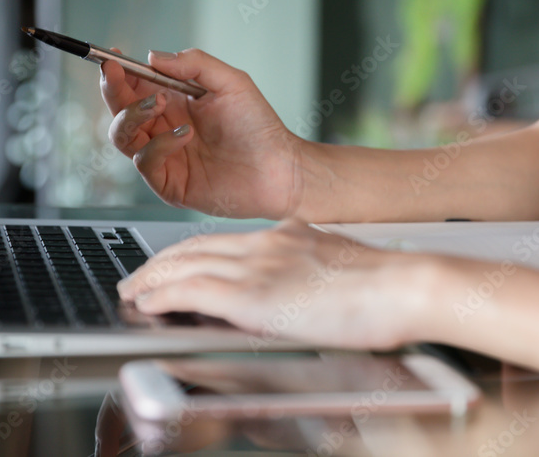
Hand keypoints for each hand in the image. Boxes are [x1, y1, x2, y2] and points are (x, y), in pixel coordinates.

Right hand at [100, 48, 304, 218]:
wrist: (279, 169)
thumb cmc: (259, 127)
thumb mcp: (230, 82)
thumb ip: (194, 63)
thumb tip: (155, 56)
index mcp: (175, 103)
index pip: (134, 86)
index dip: (119, 73)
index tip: (112, 59)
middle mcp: (163, 129)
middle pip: (120, 110)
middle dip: (114, 90)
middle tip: (117, 75)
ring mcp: (164, 157)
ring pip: (122, 136)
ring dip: (133, 114)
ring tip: (160, 103)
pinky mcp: (169, 183)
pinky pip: (145, 162)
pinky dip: (159, 145)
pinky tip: (185, 135)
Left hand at [117, 220, 438, 349]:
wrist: (406, 284)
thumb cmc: (387, 284)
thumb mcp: (337, 263)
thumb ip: (307, 263)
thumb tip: (294, 279)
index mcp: (285, 236)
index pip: (218, 241)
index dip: (185, 253)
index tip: (168, 264)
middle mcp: (265, 245)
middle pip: (193, 249)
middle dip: (158, 264)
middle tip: (138, 278)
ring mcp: (258, 267)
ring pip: (185, 265)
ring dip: (151, 279)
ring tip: (132, 290)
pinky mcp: (255, 295)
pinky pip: (193, 290)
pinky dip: (164, 294)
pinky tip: (148, 303)